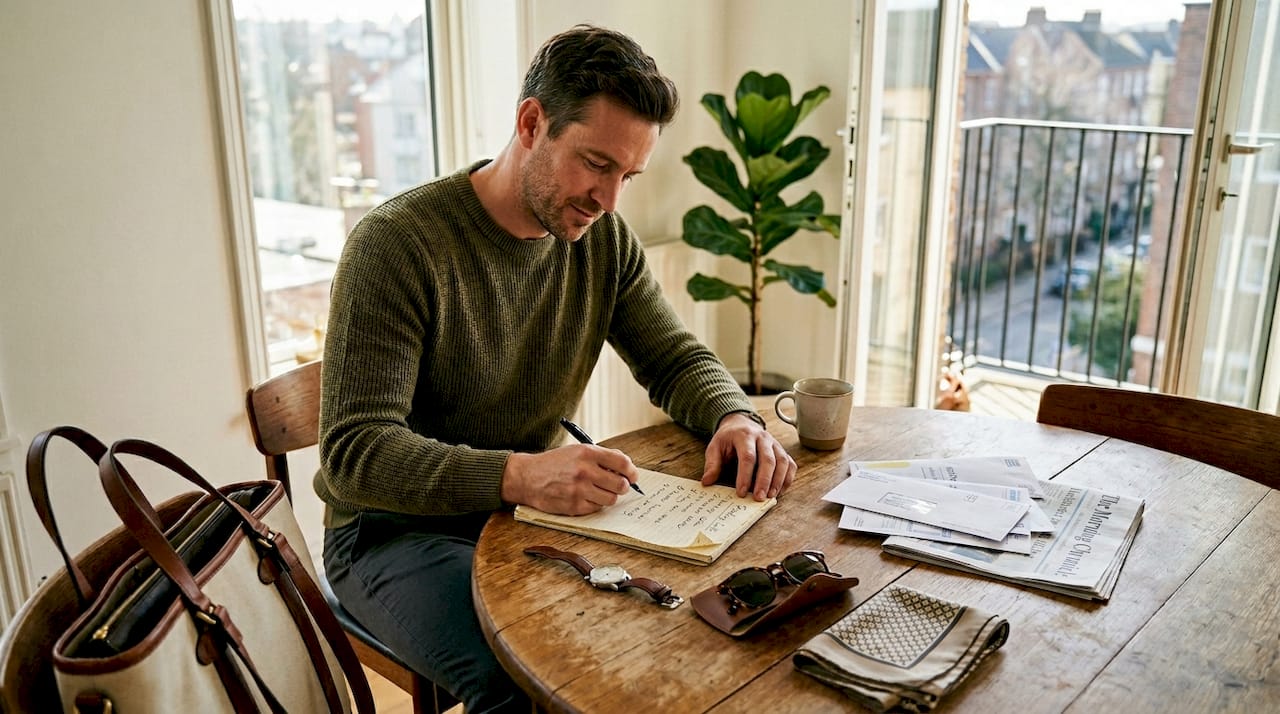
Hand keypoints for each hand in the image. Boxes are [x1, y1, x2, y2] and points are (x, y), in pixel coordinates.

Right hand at [501, 444, 639, 514]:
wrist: (528, 477)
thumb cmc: (555, 463)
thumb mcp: (577, 451)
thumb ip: (601, 457)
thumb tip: (626, 468)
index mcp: (587, 453)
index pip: (622, 463)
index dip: (632, 471)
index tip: (633, 476)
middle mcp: (584, 471)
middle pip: (621, 484)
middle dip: (623, 486)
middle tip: (619, 486)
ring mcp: (579, 490)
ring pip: (611, 499)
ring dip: (609, 496)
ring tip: (599, 490)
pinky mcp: (574, 506)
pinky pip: (597, 508)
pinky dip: (595, 504)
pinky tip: (586, 497)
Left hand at [700, 412, 795, 500]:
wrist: (740, 423)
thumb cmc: (728, 438)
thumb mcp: (714, 447)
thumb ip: (712, 464)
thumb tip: (707, 482)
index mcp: (744, 435)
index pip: (748, 456)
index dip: (745, 476)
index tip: (741, 493)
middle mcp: (763, 438)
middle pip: (768, 459)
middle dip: (764, 481)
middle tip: (759, 498)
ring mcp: (775, 443)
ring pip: (782, 461)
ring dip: (778, 481)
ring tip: (770, 497)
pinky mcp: (781, 450)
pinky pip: (790, 464)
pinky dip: (788, 479)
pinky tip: (779, 491)